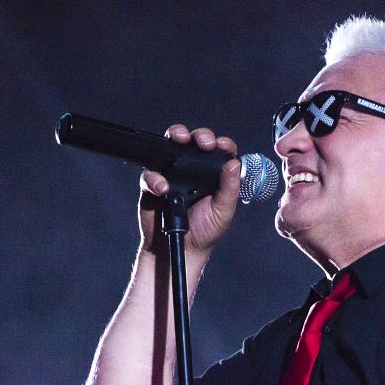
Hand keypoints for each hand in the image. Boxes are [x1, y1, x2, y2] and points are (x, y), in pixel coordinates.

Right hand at [139, 125, 241, 257]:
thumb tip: (234, 163)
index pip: (218, 151)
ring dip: (176, 137)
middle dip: (199, 135)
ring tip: (180, 142)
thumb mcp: (223, 212)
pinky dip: (154, 178)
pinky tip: (162, 188)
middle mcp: (192, 170)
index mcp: (213, 175)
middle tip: (203, 142)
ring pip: (171, 147)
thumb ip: (229, 189)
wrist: (181, 249)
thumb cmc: (204, 231)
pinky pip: (150, 173)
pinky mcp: (153, 185)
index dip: (221, 144)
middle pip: (195, 142)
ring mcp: (172, 175)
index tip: (221, 145)